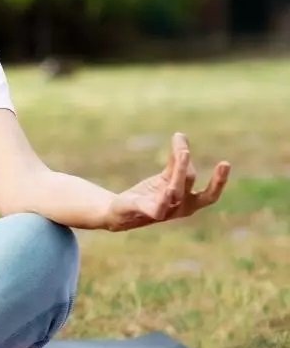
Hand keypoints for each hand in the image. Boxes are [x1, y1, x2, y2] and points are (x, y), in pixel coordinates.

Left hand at [105, 133, 230, 231]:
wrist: (121, 211)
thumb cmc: (149, 194)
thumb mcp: (166, 177)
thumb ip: (175, 161)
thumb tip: (181, 135)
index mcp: (188, 201)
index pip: (209, 194)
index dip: (219, 181)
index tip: (226, 163)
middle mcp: (179, 207)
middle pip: (189, 184)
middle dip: (199, 173)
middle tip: (213, 160)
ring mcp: (163, 210)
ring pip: (174, 190)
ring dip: (178, 172)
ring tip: (182, 153)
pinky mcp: (144, 211)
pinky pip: (155, 206)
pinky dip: (161, 200)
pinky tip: (165, 190)